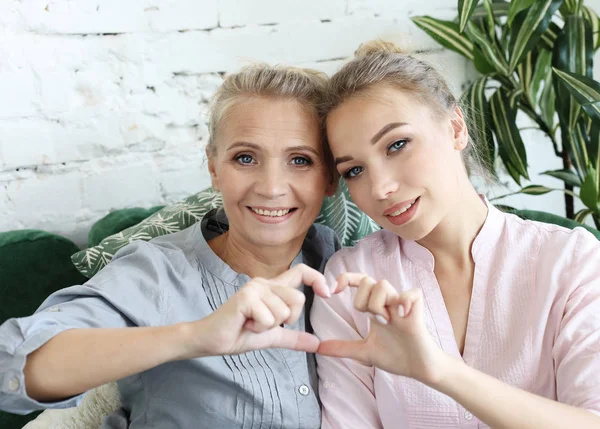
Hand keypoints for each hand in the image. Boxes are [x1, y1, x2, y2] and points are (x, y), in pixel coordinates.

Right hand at [182, 263, 331, 357]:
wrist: (211, 340)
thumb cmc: (238, 334)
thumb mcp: (272, 336)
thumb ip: (294, 337)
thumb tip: (317, 343)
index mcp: (272, 287)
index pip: (301, 272)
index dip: (317, 279)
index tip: (328, 294)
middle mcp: (264, 282)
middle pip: (298, 299)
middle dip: (287, 320)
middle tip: (264, 323)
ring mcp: (254, 288)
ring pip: (284, 313)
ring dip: (268, 327)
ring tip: (250, 323)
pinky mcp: (246, 297)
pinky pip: (269, 319)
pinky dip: (259, 329)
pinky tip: (244, 324)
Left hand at [317, 273, 448, 384]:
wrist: (419, 369)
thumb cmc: (396, 356)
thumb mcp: (364, 352)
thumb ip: (342, 347)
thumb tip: (319, 348)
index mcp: (375, 307)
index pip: (360, 281)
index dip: (345, 279)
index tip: (332, 291)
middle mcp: (388, 302)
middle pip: (368, 281)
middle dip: (362, 300)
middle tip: (372, 320)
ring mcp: (402, 304)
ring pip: (383, 284)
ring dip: (378, 304)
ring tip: (386, 322)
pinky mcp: (417, 310)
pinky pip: (411, 293)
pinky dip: (404, 302)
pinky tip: (402, 317)